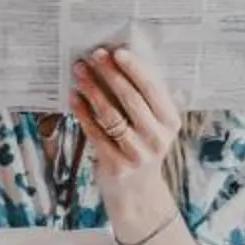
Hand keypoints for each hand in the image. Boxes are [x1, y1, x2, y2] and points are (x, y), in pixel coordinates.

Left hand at [71, 44, 182, 221]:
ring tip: (79, 73)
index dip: (134, 69)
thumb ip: (142, 101)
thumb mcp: (153, 126)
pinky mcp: (117, 165)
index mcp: (170, 122)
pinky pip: (96, 133)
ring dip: (92, 90)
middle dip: (110, 74)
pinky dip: (83, 113)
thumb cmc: (141, 147)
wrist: (137, 193)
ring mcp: (138, 153)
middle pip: (131, 99)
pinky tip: (73, 98)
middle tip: (93, 57)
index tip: (117, 52)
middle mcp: (158, 138)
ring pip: (111, 115)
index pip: (152, 90)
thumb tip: (117, 63)